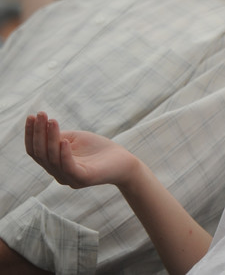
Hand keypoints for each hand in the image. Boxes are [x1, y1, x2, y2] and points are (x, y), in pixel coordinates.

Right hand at [25, 112, 139, 189]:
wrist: (123, 161)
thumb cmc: (98, 149)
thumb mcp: (74, 139)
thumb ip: (57, 136)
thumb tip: (42, 128)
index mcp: (54, 165)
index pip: (35, 151)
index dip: (31, 134)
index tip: (31, 116)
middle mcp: (58, 174)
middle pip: (41, 154)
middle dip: (39, 133)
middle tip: (41, 115)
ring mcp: (69, 178)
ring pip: (52, 159)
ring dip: (50, 138)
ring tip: (53, 121)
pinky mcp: (83, 179)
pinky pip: (69, 167)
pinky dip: (64, 154)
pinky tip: (64, 141)